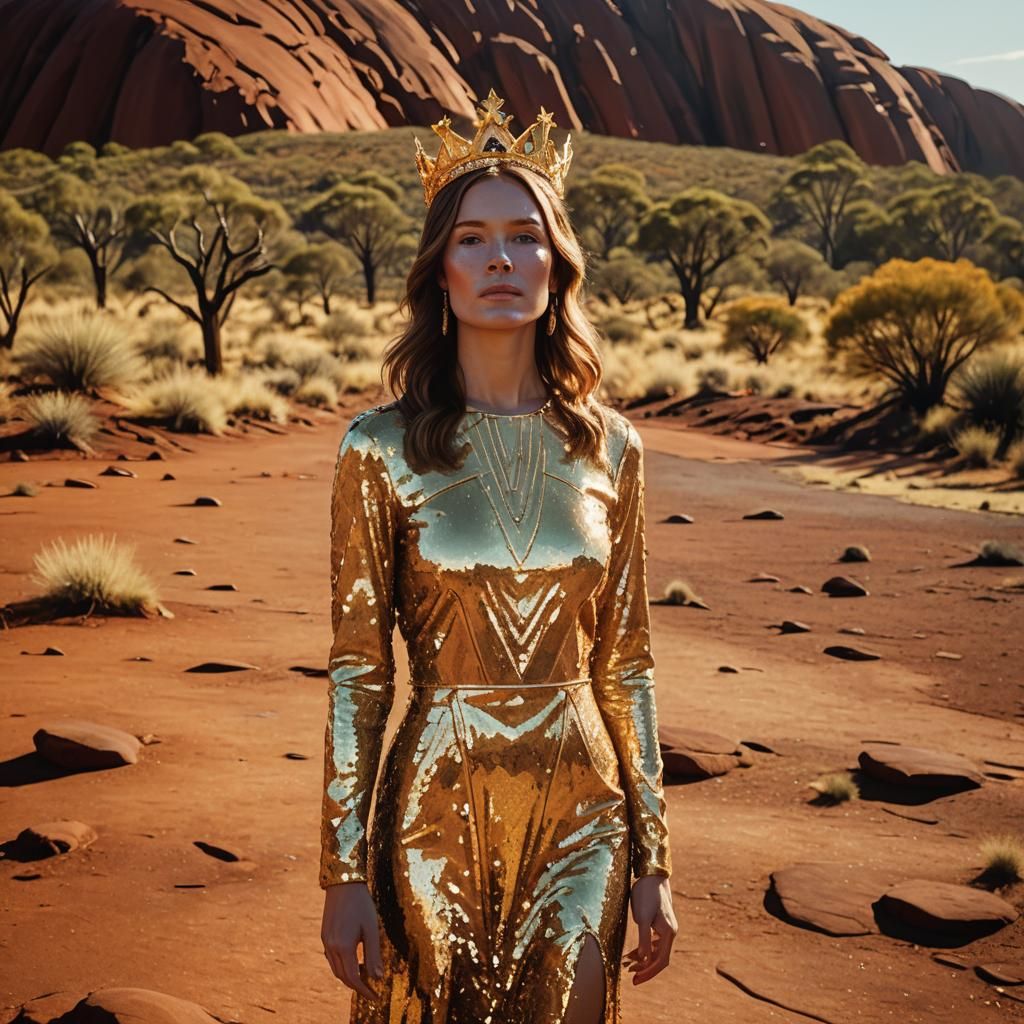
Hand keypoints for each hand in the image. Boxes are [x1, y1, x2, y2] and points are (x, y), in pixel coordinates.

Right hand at [321, 881, 383, 1000]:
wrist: (343, 883)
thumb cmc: (361, 904)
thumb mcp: (371, 929)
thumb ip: (374, 955)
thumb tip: (378, 978)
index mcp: (344, 947)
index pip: (353, 978)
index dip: (364, 990)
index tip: (375, 996)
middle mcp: (331, 947)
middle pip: (342, 976)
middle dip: (357, 986)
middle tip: (372, 990)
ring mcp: (326, 941)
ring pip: (335, 969)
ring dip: (349, 976)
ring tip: (364, 976)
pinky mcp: (325, 935)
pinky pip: (332, 958)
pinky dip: (342, 965)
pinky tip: (353, 960)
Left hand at [624, 873, 676, 984]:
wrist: (651, 875)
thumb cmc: (646, 893)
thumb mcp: (642, 916)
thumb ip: (644, 938)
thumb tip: (644, 960)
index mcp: (668, 933)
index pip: (661, 961)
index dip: (649, 972)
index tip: (635, 980)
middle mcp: (670, 933)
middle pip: (659, 958)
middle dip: (645, 969)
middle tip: (630, 976)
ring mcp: (665, 929)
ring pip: (655, 951)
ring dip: (642, 959)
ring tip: (626, 964)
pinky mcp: (659, 924)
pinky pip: (652, 943)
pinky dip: (643, 949)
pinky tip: (631, 953)